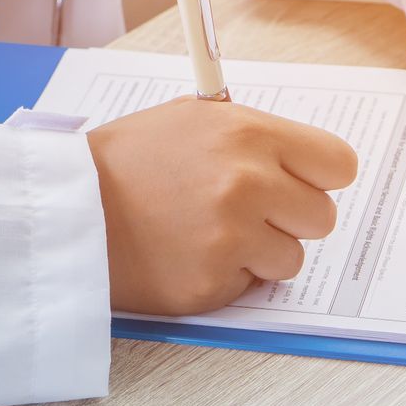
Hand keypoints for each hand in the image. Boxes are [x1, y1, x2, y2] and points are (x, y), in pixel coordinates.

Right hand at [87, 97, 359, 314]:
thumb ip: (252, 134)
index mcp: (248, 134)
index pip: (338, 164)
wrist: (67, 209)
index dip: (319, 177)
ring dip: (260, 254)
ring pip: (291, 259)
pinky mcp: (212, 284)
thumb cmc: (126, 161)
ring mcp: (231, 238)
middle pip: (322, 217)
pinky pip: (249, 286)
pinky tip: (187, 255)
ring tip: (209, 234)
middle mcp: (247, 184)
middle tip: (248, 213)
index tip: (301, 183)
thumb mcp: (189, 119)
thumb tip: (300, 156)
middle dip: (290, 218)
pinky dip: (225, 276)